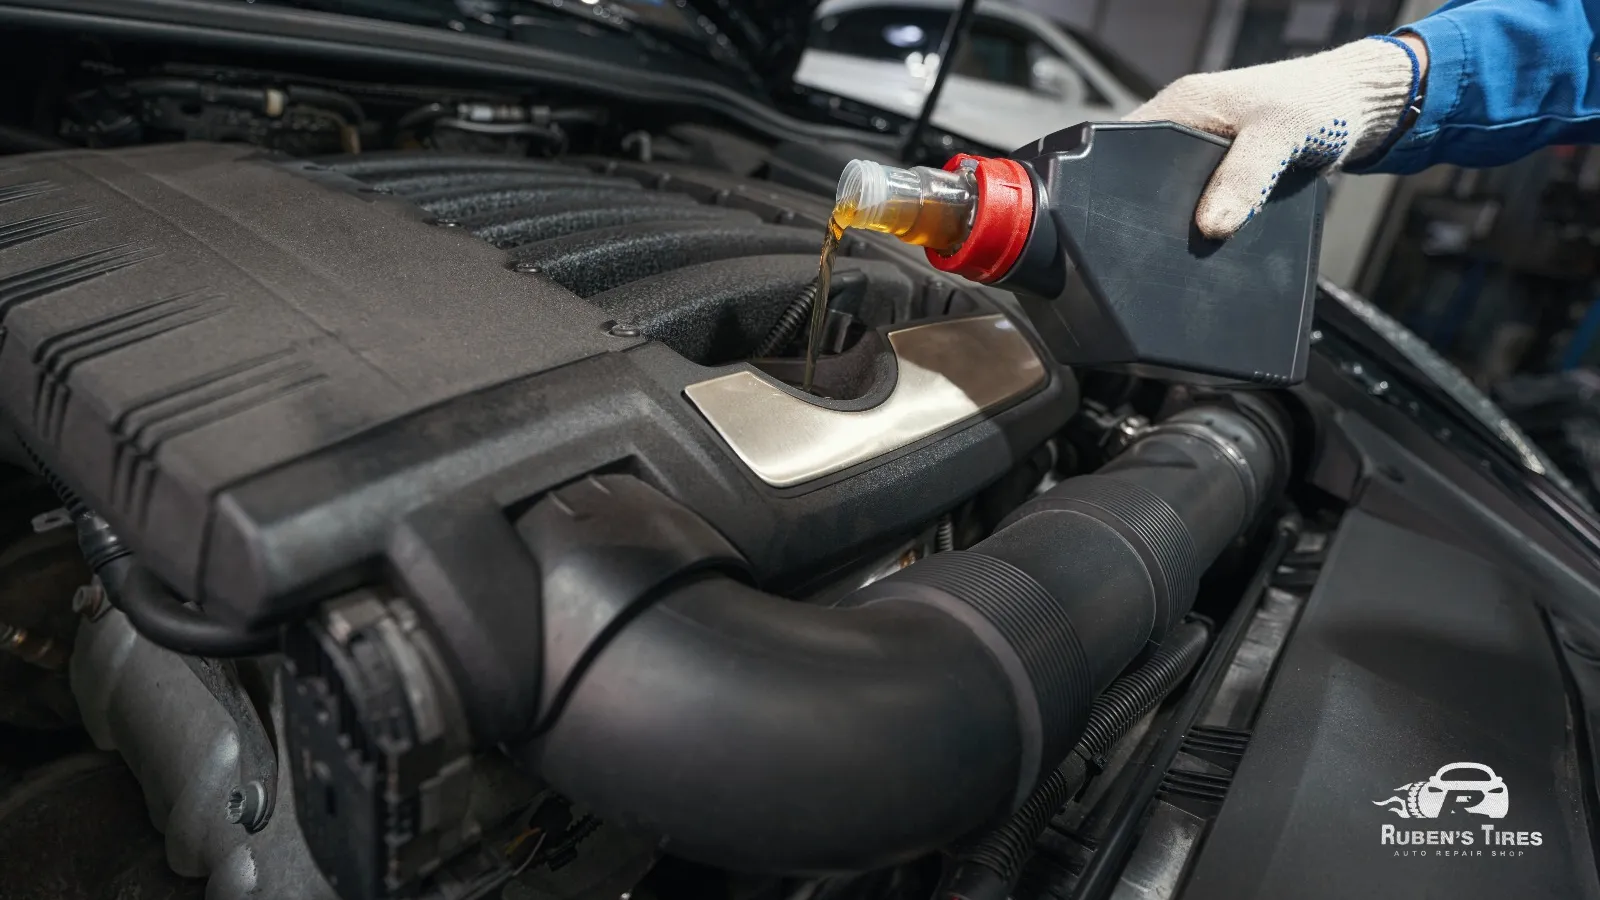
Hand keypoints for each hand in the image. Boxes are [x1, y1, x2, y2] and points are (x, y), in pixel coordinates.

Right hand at [1125, 34, 1425, 237]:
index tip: (1134, 217)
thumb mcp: (1280, 135)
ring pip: (1175, 194)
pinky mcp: (1223, 171)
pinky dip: (1213, 216)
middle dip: (1157, 208)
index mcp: (1181, 105)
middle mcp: (1184, 125)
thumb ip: (1245, 177)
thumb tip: (1210, 226)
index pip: (1126, 146)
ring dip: (1187, 217)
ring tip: (1200, 239)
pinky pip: (1204, 200)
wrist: (1361, 108)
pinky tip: (1221, 236)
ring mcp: (1202, 150)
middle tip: (1174, 237)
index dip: (1122, 181)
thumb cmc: (1321, 103)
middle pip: (1146, 177)